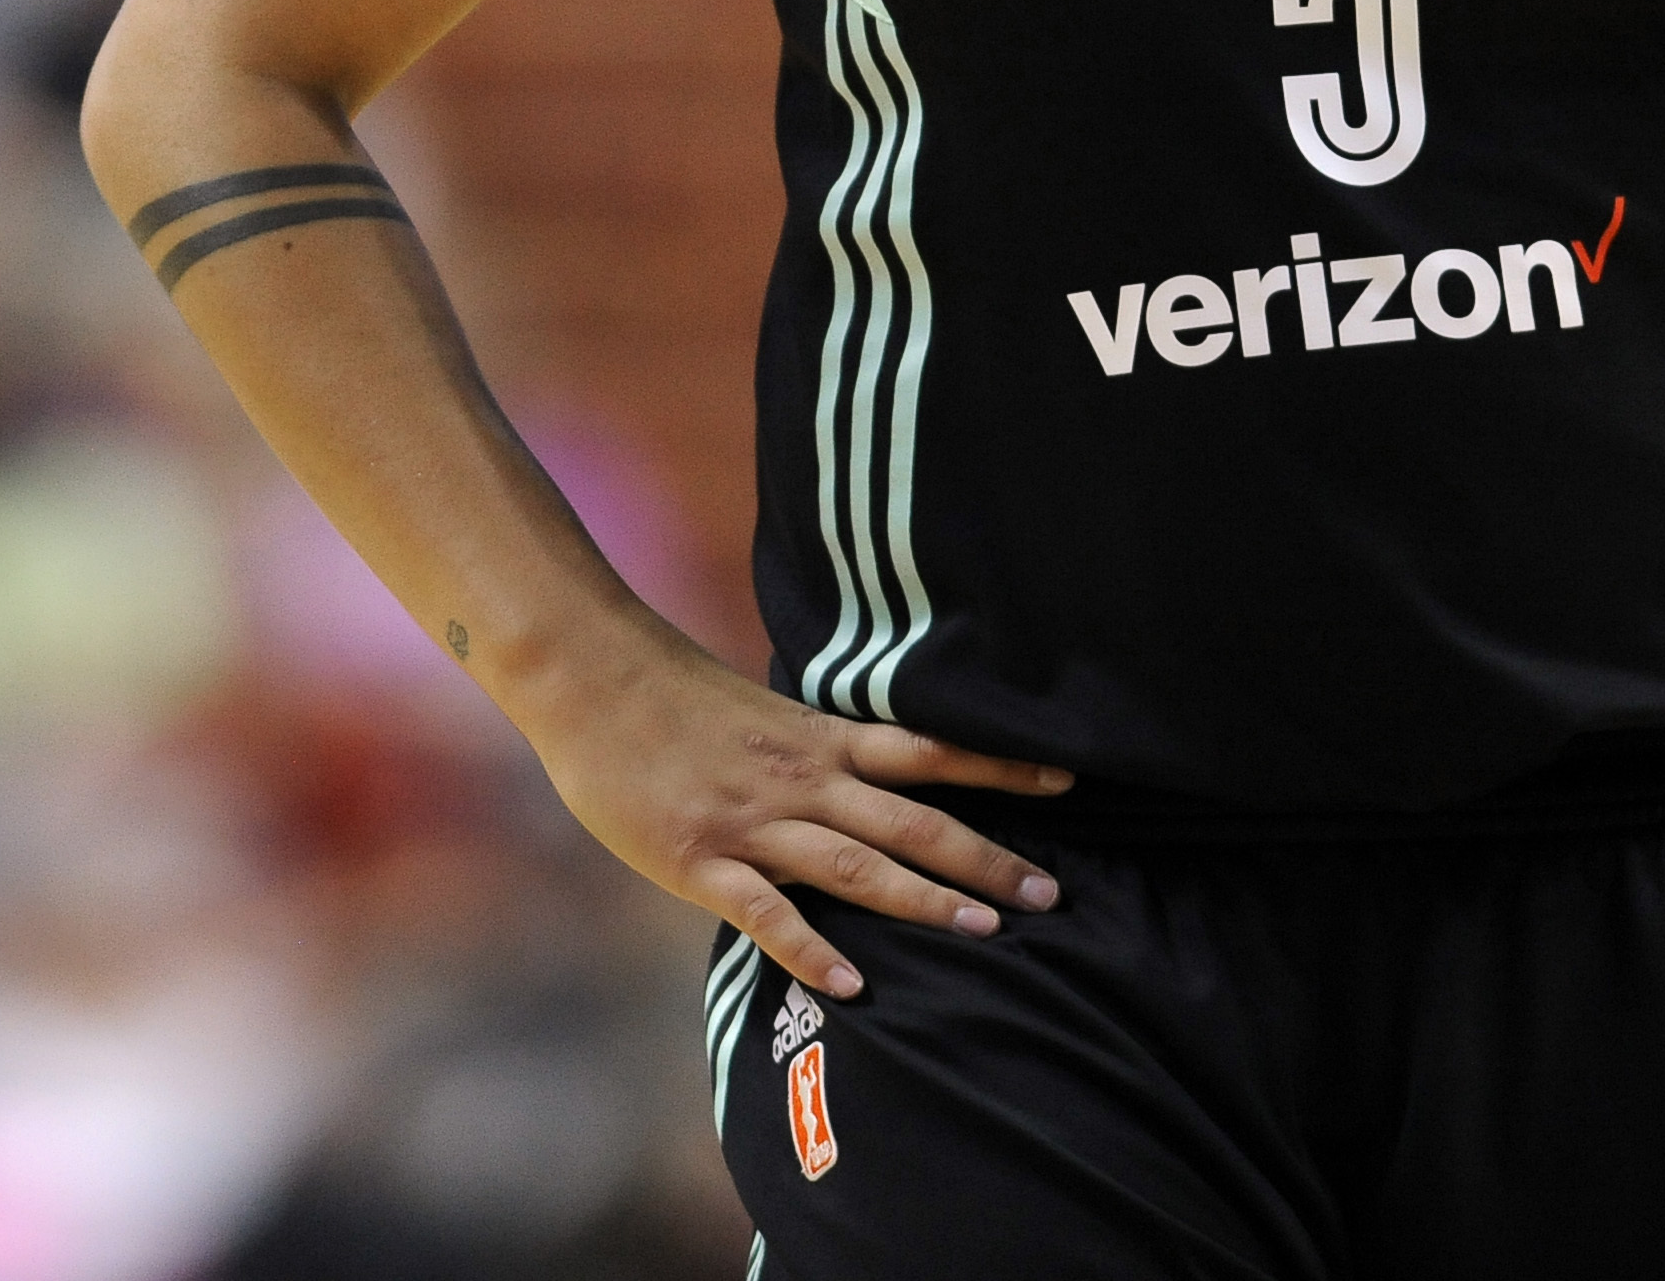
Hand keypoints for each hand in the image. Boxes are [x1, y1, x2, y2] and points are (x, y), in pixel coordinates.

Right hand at [512, 610, 1072, 998]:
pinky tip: (852, 985)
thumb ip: (818, 753)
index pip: (933, 751)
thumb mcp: (767, 717)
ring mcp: (755, 822)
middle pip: (914, 820)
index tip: (1069, 781)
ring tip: (988, 932)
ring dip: (926, 900)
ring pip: (857, 865)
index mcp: (824, 740)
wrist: (594, 678)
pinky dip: (811, 949)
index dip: (1002, 767)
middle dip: (987, 858)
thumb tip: (868, 780)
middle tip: (1052, 894)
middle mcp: (805, 779)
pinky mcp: (700, 860)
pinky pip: (766, 912)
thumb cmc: (676, 699)